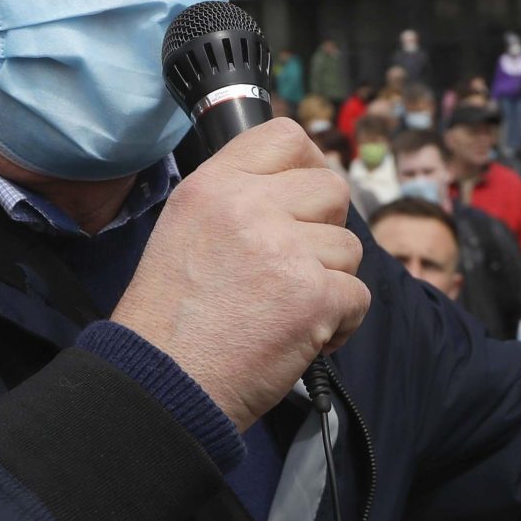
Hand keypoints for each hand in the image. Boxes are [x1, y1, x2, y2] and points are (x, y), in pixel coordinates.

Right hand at [110, 118, 369, 429]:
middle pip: (332, 188)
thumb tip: (295, 190)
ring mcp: (285, 249)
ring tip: (285, 311)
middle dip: (324, 230)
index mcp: (214, 186)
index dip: (308, 165)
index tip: (307, 196)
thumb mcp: (184, 231)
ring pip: (349, 246)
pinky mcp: (313, 295)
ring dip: (330, 281)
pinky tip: (300, 337)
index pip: (285, 137)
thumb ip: (237, 202)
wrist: (163, 383)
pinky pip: (358, 295)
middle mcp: (249, 207)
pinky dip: (340, 323)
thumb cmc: (169, 322)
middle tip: (294, 267)